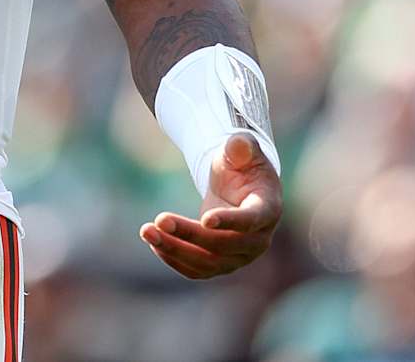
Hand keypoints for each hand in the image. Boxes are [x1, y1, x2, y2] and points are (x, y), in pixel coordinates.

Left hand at [139, 133, 281, 278]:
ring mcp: (239, 257)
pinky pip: (197, 270)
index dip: (230, 221)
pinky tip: (154, 241)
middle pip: (223, 245)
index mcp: (267, 209)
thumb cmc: (242, 165)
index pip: (251, 220)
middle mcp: (258, 240)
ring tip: (147, 231)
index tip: (205, 219)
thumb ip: (241, 146)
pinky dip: (173, 258)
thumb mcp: (243, 149)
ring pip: (207, 263)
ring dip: (175, 249)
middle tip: (160, 218)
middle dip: (189, 233)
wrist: (240, 188)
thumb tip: (236, 143)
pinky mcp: (221, 264)